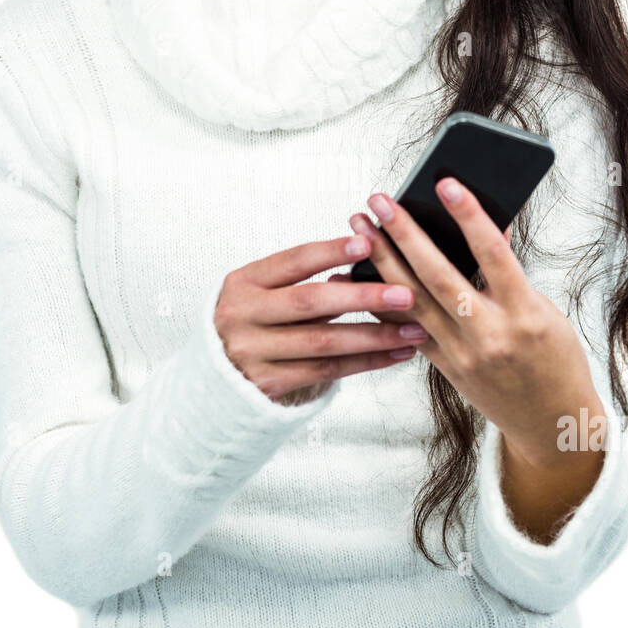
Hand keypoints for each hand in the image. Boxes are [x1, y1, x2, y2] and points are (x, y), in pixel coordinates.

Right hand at [213, 235, 431, 405]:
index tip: (368, 243)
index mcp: (242, 283)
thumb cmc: (251, 325)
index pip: (292, 261)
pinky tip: (394, 353)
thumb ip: (305, 283)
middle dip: (363, 296)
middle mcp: (242, 316)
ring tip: (413, 330)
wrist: (214, 379)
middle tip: (405, 293)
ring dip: (375, 336)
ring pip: (325, 342)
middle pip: (311, 303)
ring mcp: (254, 353)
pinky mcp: (269, 384)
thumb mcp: (263, 294)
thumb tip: (361, 270)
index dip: (331, 251)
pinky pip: (327, 371)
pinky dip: (366, 362)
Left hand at [347, 179, 600, 463]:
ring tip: (360, 228)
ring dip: (382, 261)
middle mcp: (489, 334)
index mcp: (524, 313)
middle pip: (438, 276)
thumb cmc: (556, 360)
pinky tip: (356, 278)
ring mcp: (463, 354)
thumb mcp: (546, 311)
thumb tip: (488, 227)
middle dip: (405, 234)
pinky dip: (380, 301)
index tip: (446, 183)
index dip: (469, 216)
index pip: (493, 255)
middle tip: (379, 201)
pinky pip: (405, 329)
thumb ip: (511, 275)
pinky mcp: (446, 368)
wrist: (552, 423)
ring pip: (412, 301)